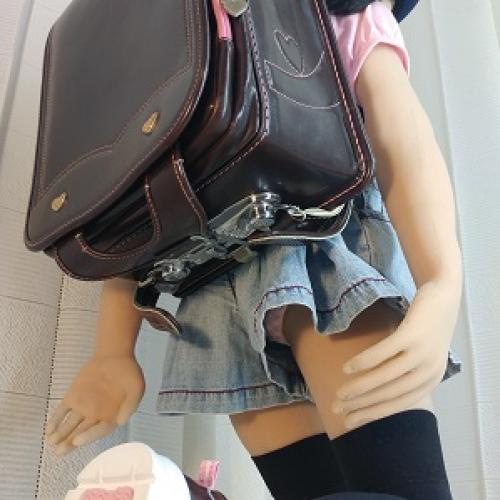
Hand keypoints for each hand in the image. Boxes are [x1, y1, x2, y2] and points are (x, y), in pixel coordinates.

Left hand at [45, 354, 144, 455]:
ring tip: (52, 442)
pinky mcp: (73, 396)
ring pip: (70, 424)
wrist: (114, 355)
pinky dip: (55, 419)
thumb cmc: (128, 372)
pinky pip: (62, 411)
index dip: (89, 436)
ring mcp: (83, 406)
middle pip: (82, 432)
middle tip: (59, 451)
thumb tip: (121, 421)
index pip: (100, 430)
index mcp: (113, 415)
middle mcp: (97, 414)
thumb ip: (131, 405)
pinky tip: (49, 429)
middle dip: (70, 443)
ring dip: (61, 434)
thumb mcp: (136, 387)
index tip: (77, 441)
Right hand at [331, 279, 460, 428]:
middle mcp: (429, 371)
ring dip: (360, 388)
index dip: (372, 414)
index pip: (397, 404)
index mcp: (430, 381)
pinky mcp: (413, 334)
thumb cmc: (426, 326)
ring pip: (386, 376)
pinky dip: (365, 362)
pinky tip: (348, 368)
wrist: (443, 295)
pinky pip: (385, 352)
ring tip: (340, 393)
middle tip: (337, 409)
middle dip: (362, 405)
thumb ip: (404, 372)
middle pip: (390, 393)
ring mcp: (422, 353)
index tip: (349, 420)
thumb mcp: (419, 355)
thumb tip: (373, 390)